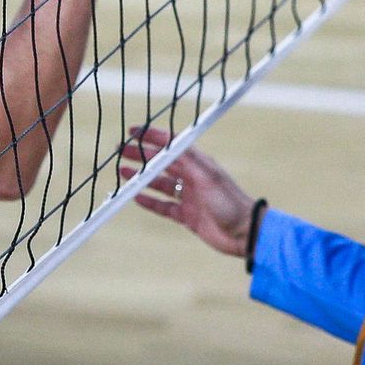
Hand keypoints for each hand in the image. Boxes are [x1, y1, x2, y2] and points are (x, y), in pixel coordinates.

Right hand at [120, 126, 257, 258]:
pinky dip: (149, 201)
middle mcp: (193, 178)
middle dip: (142, 156)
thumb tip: (171, 143)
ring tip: (123, 172)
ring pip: (160, 184)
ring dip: (142, 178)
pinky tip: (135, 197)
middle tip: (121, 150)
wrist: (244, 232)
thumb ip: (189, 162)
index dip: (153, 137)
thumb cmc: (231, 203)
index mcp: (199, 164)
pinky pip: (163, 206)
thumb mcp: (209, 178)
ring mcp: (189, 196)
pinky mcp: (187, 215)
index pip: (172, 146)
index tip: (134, 132)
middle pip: (162, 163)